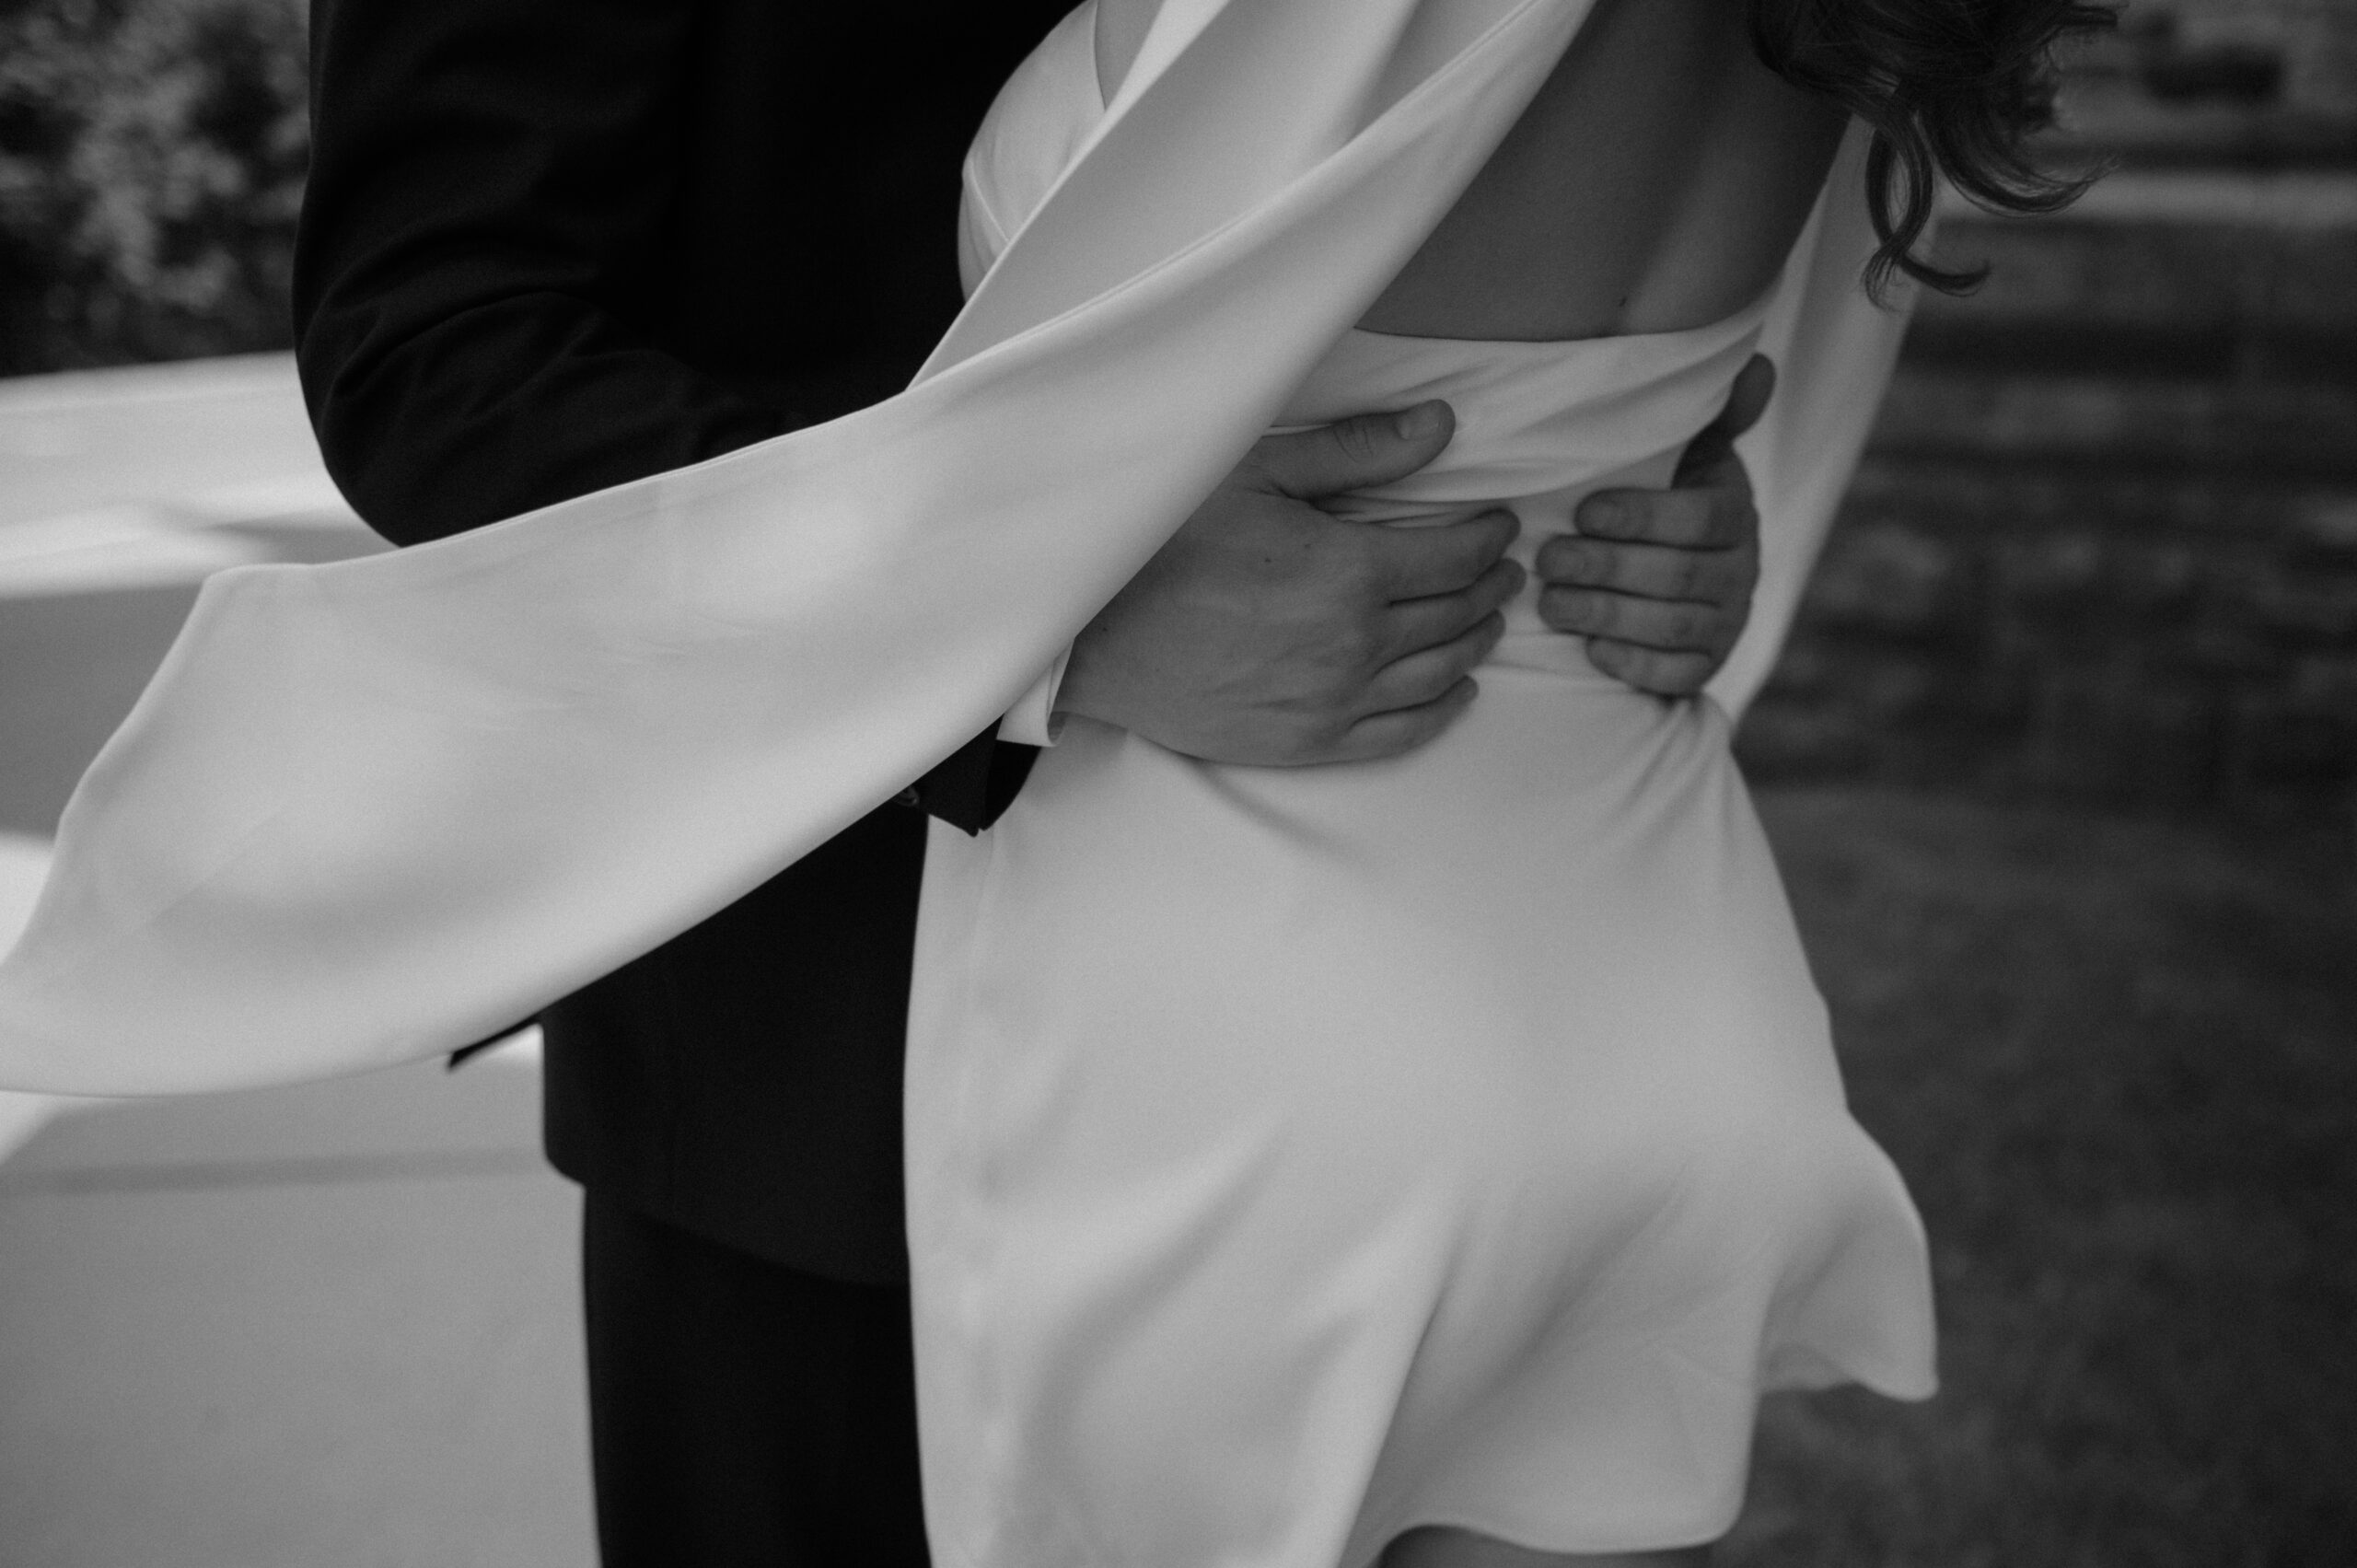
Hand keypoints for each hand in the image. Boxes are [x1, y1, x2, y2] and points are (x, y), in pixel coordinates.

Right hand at [1055, 402, 1524, 765]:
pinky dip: (1442, 710)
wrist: (1090, 635)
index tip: (1498, 523)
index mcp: (1348, 571)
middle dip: (1489, 585)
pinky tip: (1457, 690)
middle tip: (1503, 566)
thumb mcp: (1253, 474)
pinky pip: (1400, 733)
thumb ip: (1355, 452)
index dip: (1488, 537)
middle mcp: (1355, 644)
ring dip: (1476, 641)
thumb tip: (1441, 425)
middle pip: (1455, 613)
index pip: (1455, 556)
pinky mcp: (1306, 742)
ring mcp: (1333, 701)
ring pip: (1439, 673)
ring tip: (1488, 617)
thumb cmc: (1163, 542)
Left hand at [1534, 353, 1774, 694]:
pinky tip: (1588, 647)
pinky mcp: (1706, 667)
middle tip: (1548, 560)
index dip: (1641, 516)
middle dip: (1606, 567)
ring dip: (1605, 613)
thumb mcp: (1685, 454)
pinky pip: (1673, 675)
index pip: (1700, 517)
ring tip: (1551, 602)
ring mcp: (1727, 623)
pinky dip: (1629, 661)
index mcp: (1734, 511)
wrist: (1674, 581)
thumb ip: (1711, 414)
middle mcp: (1742, 570)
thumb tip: (1756, 366)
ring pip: (1670, 625)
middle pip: (1678, 574)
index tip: (1582, 512)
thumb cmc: (1661, 501)